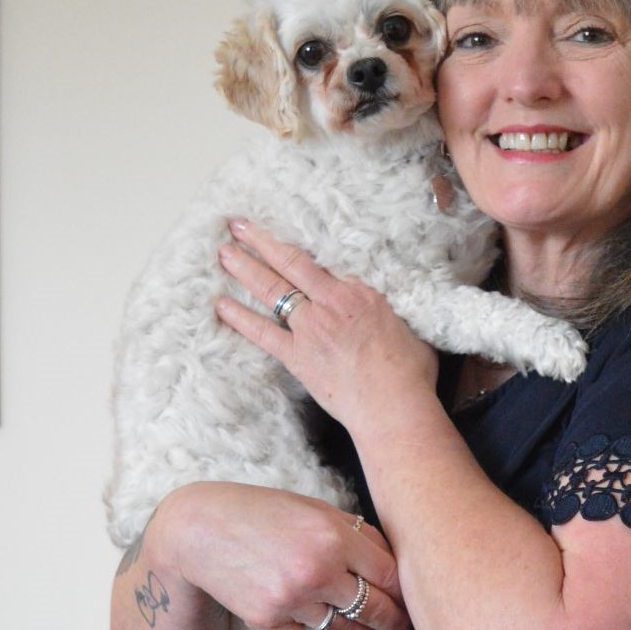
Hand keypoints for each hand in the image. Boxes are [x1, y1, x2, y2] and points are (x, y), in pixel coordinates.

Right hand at [160, 482, 412, 629]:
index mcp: (334, 536)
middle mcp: (317, 571)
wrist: (200, 532)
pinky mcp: (270, 621)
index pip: (388, 573)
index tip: (418, 599)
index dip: (407, 591)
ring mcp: (292, 599)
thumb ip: (355, 534)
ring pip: (346, 629)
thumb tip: (393, 563)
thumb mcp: (316, 510)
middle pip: (374, 607)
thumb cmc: (264, 512)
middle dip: (397, 623)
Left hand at [214, 219, 438, 436]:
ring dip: (244, 268)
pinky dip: (239, 317)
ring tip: (224, 252)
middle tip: (237, 225)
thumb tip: (386, 314)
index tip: (282, 238)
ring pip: (271, 289)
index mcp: (360, 293)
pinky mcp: (297, 356)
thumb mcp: (408, 328)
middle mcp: (330, 303)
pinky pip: (261, 332)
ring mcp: (310, 329)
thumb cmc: (409, 372)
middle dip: (260, 241)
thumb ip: (388, 314)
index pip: (323, 266)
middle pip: (289, 264)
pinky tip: (221, 305)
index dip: (298, 249)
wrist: (393, 404)